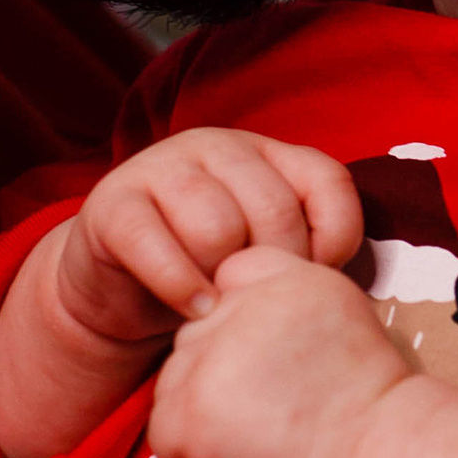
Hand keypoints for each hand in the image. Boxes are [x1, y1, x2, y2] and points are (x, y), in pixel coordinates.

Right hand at [0, 131, 358, 457]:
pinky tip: (194, 310)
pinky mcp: (113, 205)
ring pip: (217, 226)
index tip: (316, 278)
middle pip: (274, 210)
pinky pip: (156, 246)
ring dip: (223, 279)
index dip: (334, 239)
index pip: (328, 181)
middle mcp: (218, 147)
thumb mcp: (265, 255)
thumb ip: (305, 251)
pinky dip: (180, 287)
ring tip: (222, 305)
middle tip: (260, 304)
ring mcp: (161, 167)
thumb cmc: (210, 273)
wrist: (119, 288)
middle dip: (275, 270)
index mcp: (268, 154)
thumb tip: (344, 290)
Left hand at [149, 243, 412, 457]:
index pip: (230, 281)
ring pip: (175, 385)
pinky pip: (164, 434)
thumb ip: (286, 303)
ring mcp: (211, 357)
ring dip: (205, 417)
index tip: (280, 366)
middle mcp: (242, 305)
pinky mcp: (191, 409)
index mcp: (286, 277)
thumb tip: (230, 301)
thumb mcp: (342, 319)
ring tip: (264, 438)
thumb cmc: (370, 409)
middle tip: (276, 412)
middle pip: (197, 338)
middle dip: (221, 378)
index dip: (245, 331)